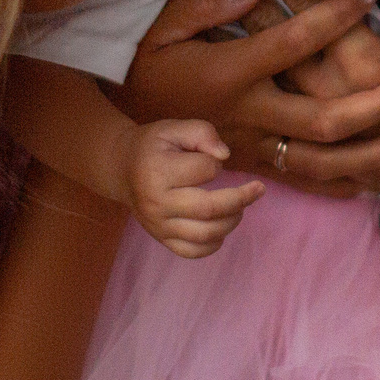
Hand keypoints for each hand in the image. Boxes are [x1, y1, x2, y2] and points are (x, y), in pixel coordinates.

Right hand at [114, 0, 379, 195]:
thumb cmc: (144, 71)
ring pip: (325, 160)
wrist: (124, 138)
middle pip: (326, 118)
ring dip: (376, 152)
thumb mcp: (158, 29)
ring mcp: (255, 149)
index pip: (295, 42)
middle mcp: (249, 116)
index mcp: (230, 74)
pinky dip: (345, 184)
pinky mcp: (255, 169)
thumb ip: (205, 5)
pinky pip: (306, 183)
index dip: (337, 13)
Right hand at [129, 119, 263, 258]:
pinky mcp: (160, 238)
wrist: (121, 168)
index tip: (213, 159)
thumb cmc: (153, 146)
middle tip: (257, 189)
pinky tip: (222, 230)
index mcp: (159, 171)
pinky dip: (213, 246)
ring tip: (241, 208)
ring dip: (232, 222)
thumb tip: (225, 155)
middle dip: (241, 199)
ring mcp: (158, 225)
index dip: (217, 163)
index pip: (205, 170)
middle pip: (209, 209)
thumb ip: (202, 133)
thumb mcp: (174, 128)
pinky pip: (191, 252)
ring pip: (204, 234)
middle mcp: (157, 202)